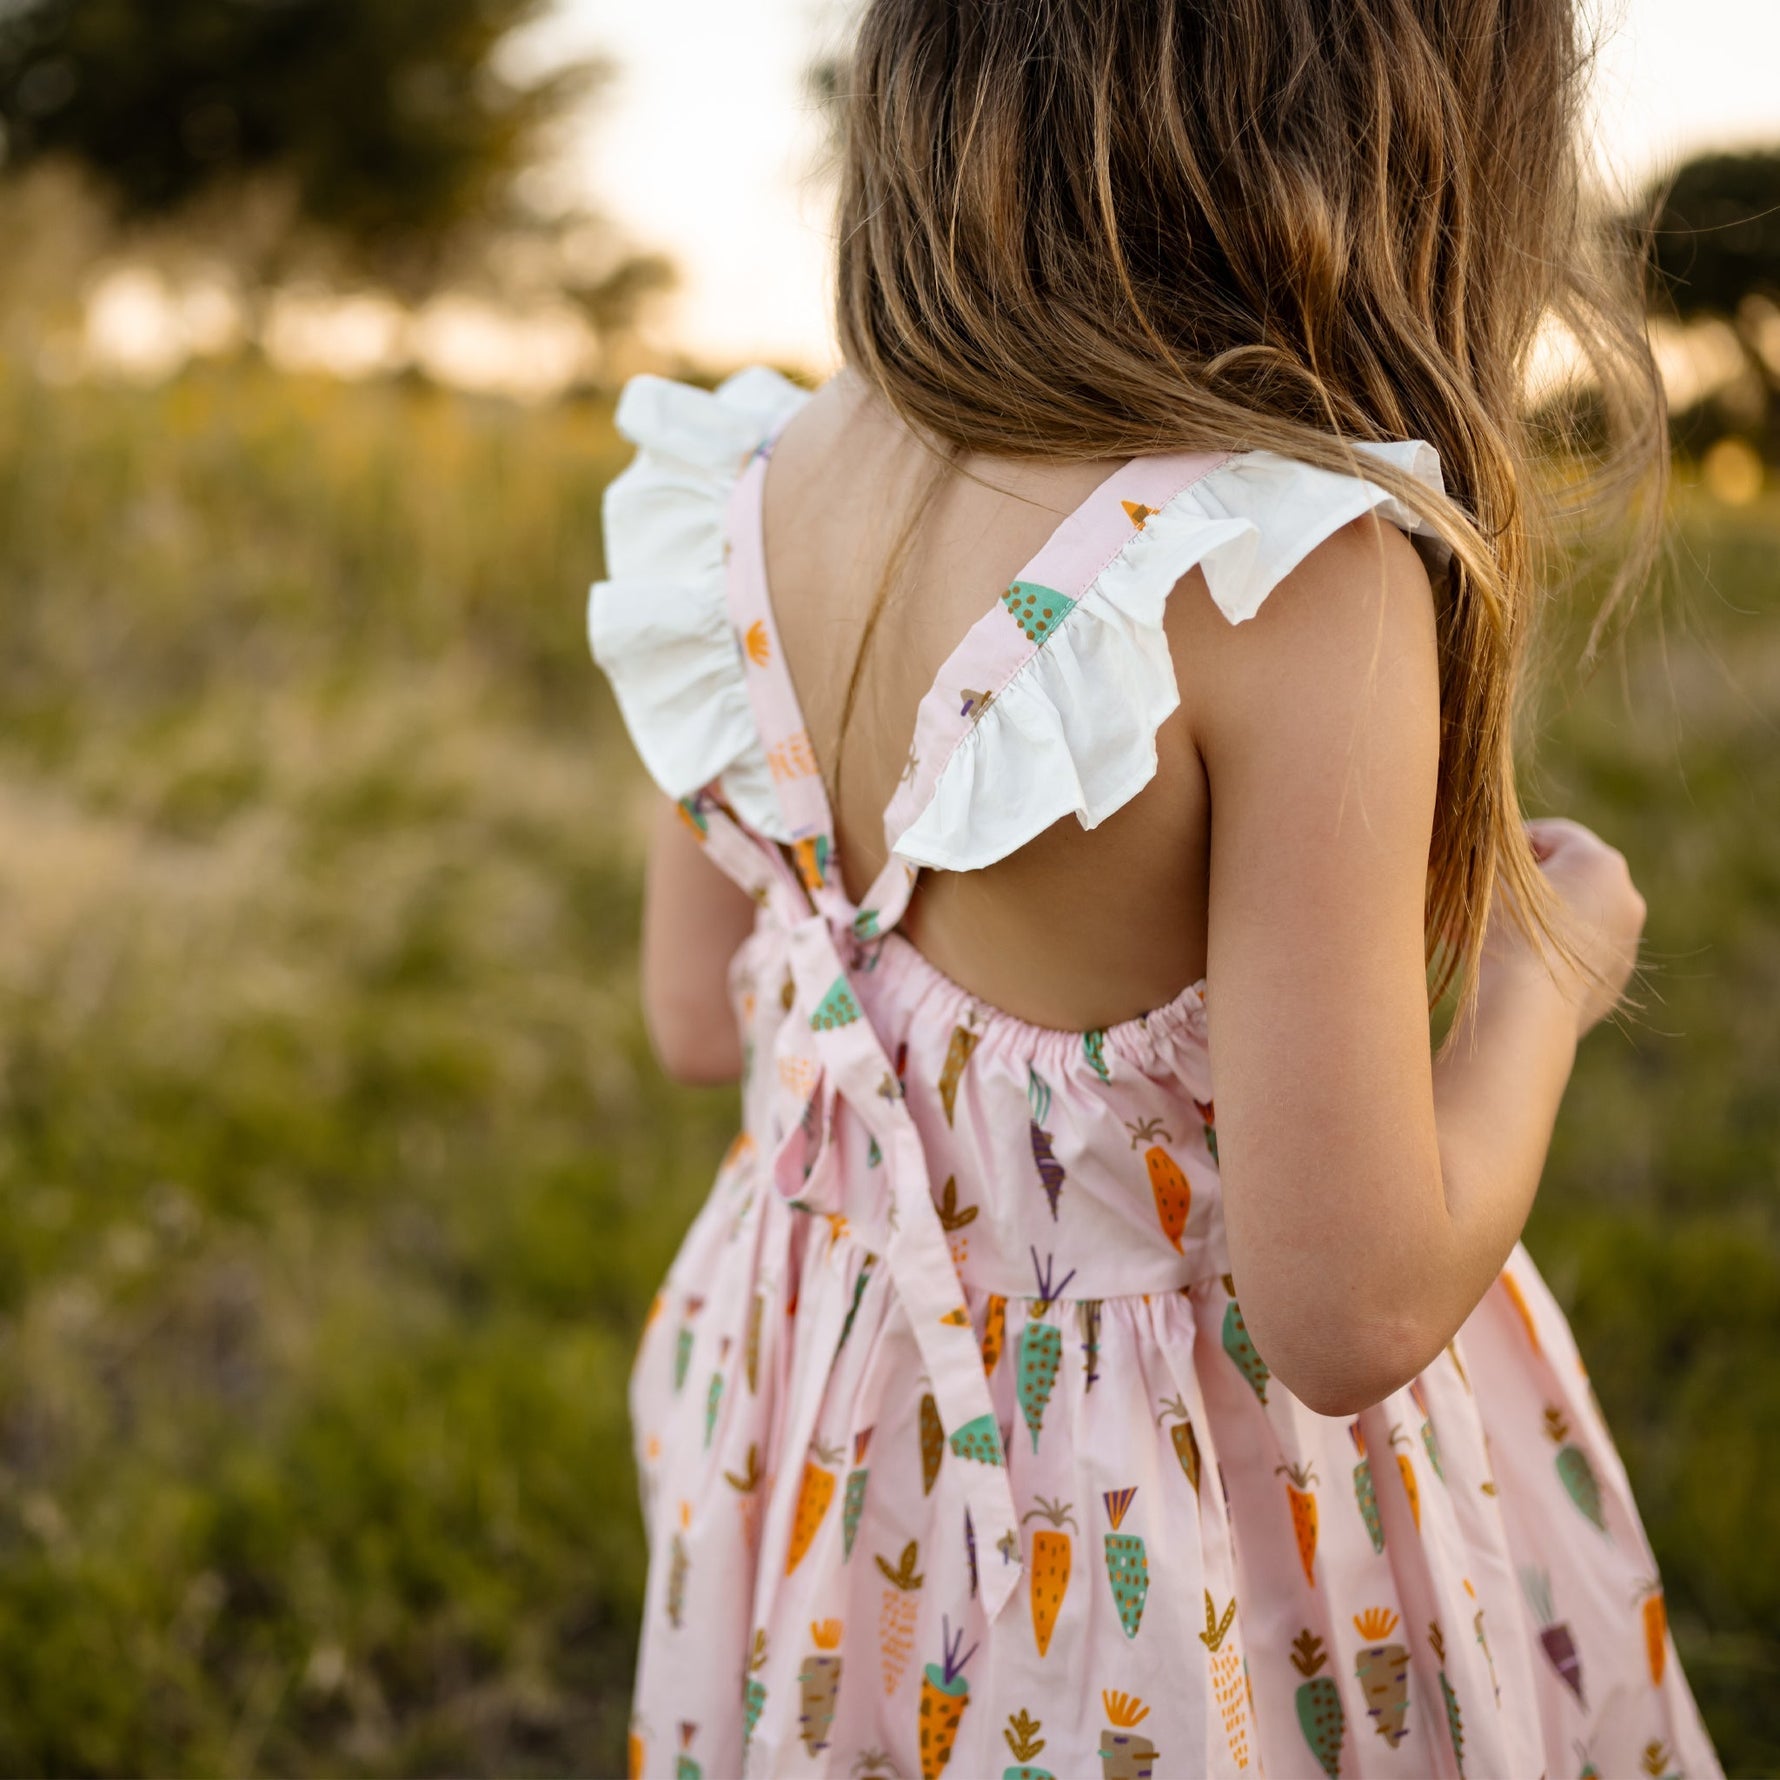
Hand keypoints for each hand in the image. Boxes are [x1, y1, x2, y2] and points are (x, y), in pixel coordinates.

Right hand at [1482, 817, 1646, 1036]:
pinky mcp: (1615, 983)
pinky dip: (1552, 956)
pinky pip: (1580, 956)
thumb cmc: (1505, 931)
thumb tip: (1478, 841)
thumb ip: (1487, 847)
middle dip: (1524, 889)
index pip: (1550, 835)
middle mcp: (1626, 898)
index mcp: (1601, 861)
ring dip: (1539, 922)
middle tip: (1483, 904)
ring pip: (1575, 920)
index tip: (1479, 866)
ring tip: (1493, 940)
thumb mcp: (1487, 874)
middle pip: (1567, 878)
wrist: (1526, 1010)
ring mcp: (1625, 944)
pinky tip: (1516, 969)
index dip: (1508, 846)